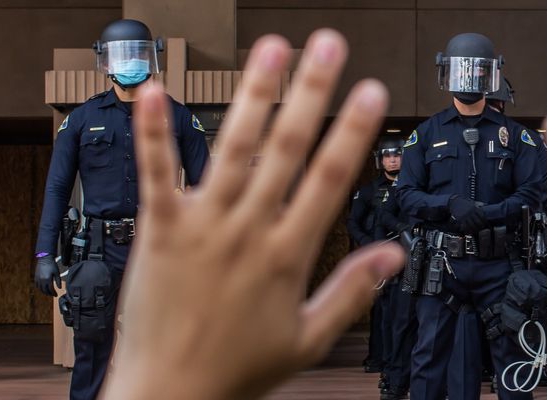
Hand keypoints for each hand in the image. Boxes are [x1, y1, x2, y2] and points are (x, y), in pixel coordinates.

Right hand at [33, 256, 61, 295]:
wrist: (44, 259)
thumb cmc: (52, 265)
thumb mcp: (57, 273)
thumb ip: (58, 281)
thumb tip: (60, 288)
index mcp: (47, 279)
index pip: (50, 289)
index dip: (53, 293)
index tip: (56, 295)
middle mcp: (41, 280)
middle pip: (45, 290)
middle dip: (49, 294)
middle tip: (52, 295)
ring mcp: (37, 279)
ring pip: (40, 289)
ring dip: (44, 292)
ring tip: (48, 292)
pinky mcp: (35, 277)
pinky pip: (37, 285)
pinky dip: (40, 288)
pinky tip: (43, 288)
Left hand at [102, 30, 401, 398]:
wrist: (168, 394)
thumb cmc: (235, 372)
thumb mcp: (307, 340)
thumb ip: (351, 292)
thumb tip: (392, 256)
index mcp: (287, 255)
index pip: (329, 180)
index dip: (353, 132)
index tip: (372, 93)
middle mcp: (247, 231)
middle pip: (287, 149)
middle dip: (310, 92)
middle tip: (328, 46)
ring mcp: (201, 227)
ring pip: (233, 149)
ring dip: (253, 95)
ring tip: (270, 49)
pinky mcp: (158, 231)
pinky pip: (156, 174)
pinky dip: (155, 132)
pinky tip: (154, 90)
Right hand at [447, 196, 485, 232]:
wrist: (455, 201)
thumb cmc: (464, 202)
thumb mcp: (472, 202)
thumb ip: (478, 204)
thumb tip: (484, 204)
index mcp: (474, 208)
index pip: (482, 216)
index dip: (484, 221)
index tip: (485, 223)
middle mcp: (470, 212)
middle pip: (478, 222)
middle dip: (480, 226)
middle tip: (481, 228)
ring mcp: (465, 216)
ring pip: (471, 225)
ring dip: (474, 229)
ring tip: (476, 231)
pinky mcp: (460, 219)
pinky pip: (464, 226)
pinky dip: (467, 230)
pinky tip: (469, 231)